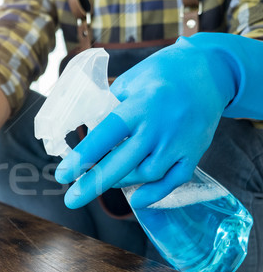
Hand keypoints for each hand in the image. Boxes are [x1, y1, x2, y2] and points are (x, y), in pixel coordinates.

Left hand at [54, 35, 238, 208]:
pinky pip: (174, 180)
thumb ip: (109, 108)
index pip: (106, 135)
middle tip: (71, 200)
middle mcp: (159, 127)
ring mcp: (179, 142)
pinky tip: (138, 199)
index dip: (83, 157)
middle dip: (93, 184)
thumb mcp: (130, 82)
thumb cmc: (161, 74)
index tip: (62, 174)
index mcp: (139, 105)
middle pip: (123, 163)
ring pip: (146, 174)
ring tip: (106, 179)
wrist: (209, 71)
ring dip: (122, 181)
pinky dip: (155, 193)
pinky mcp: (194, 151)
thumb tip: (87, 135)